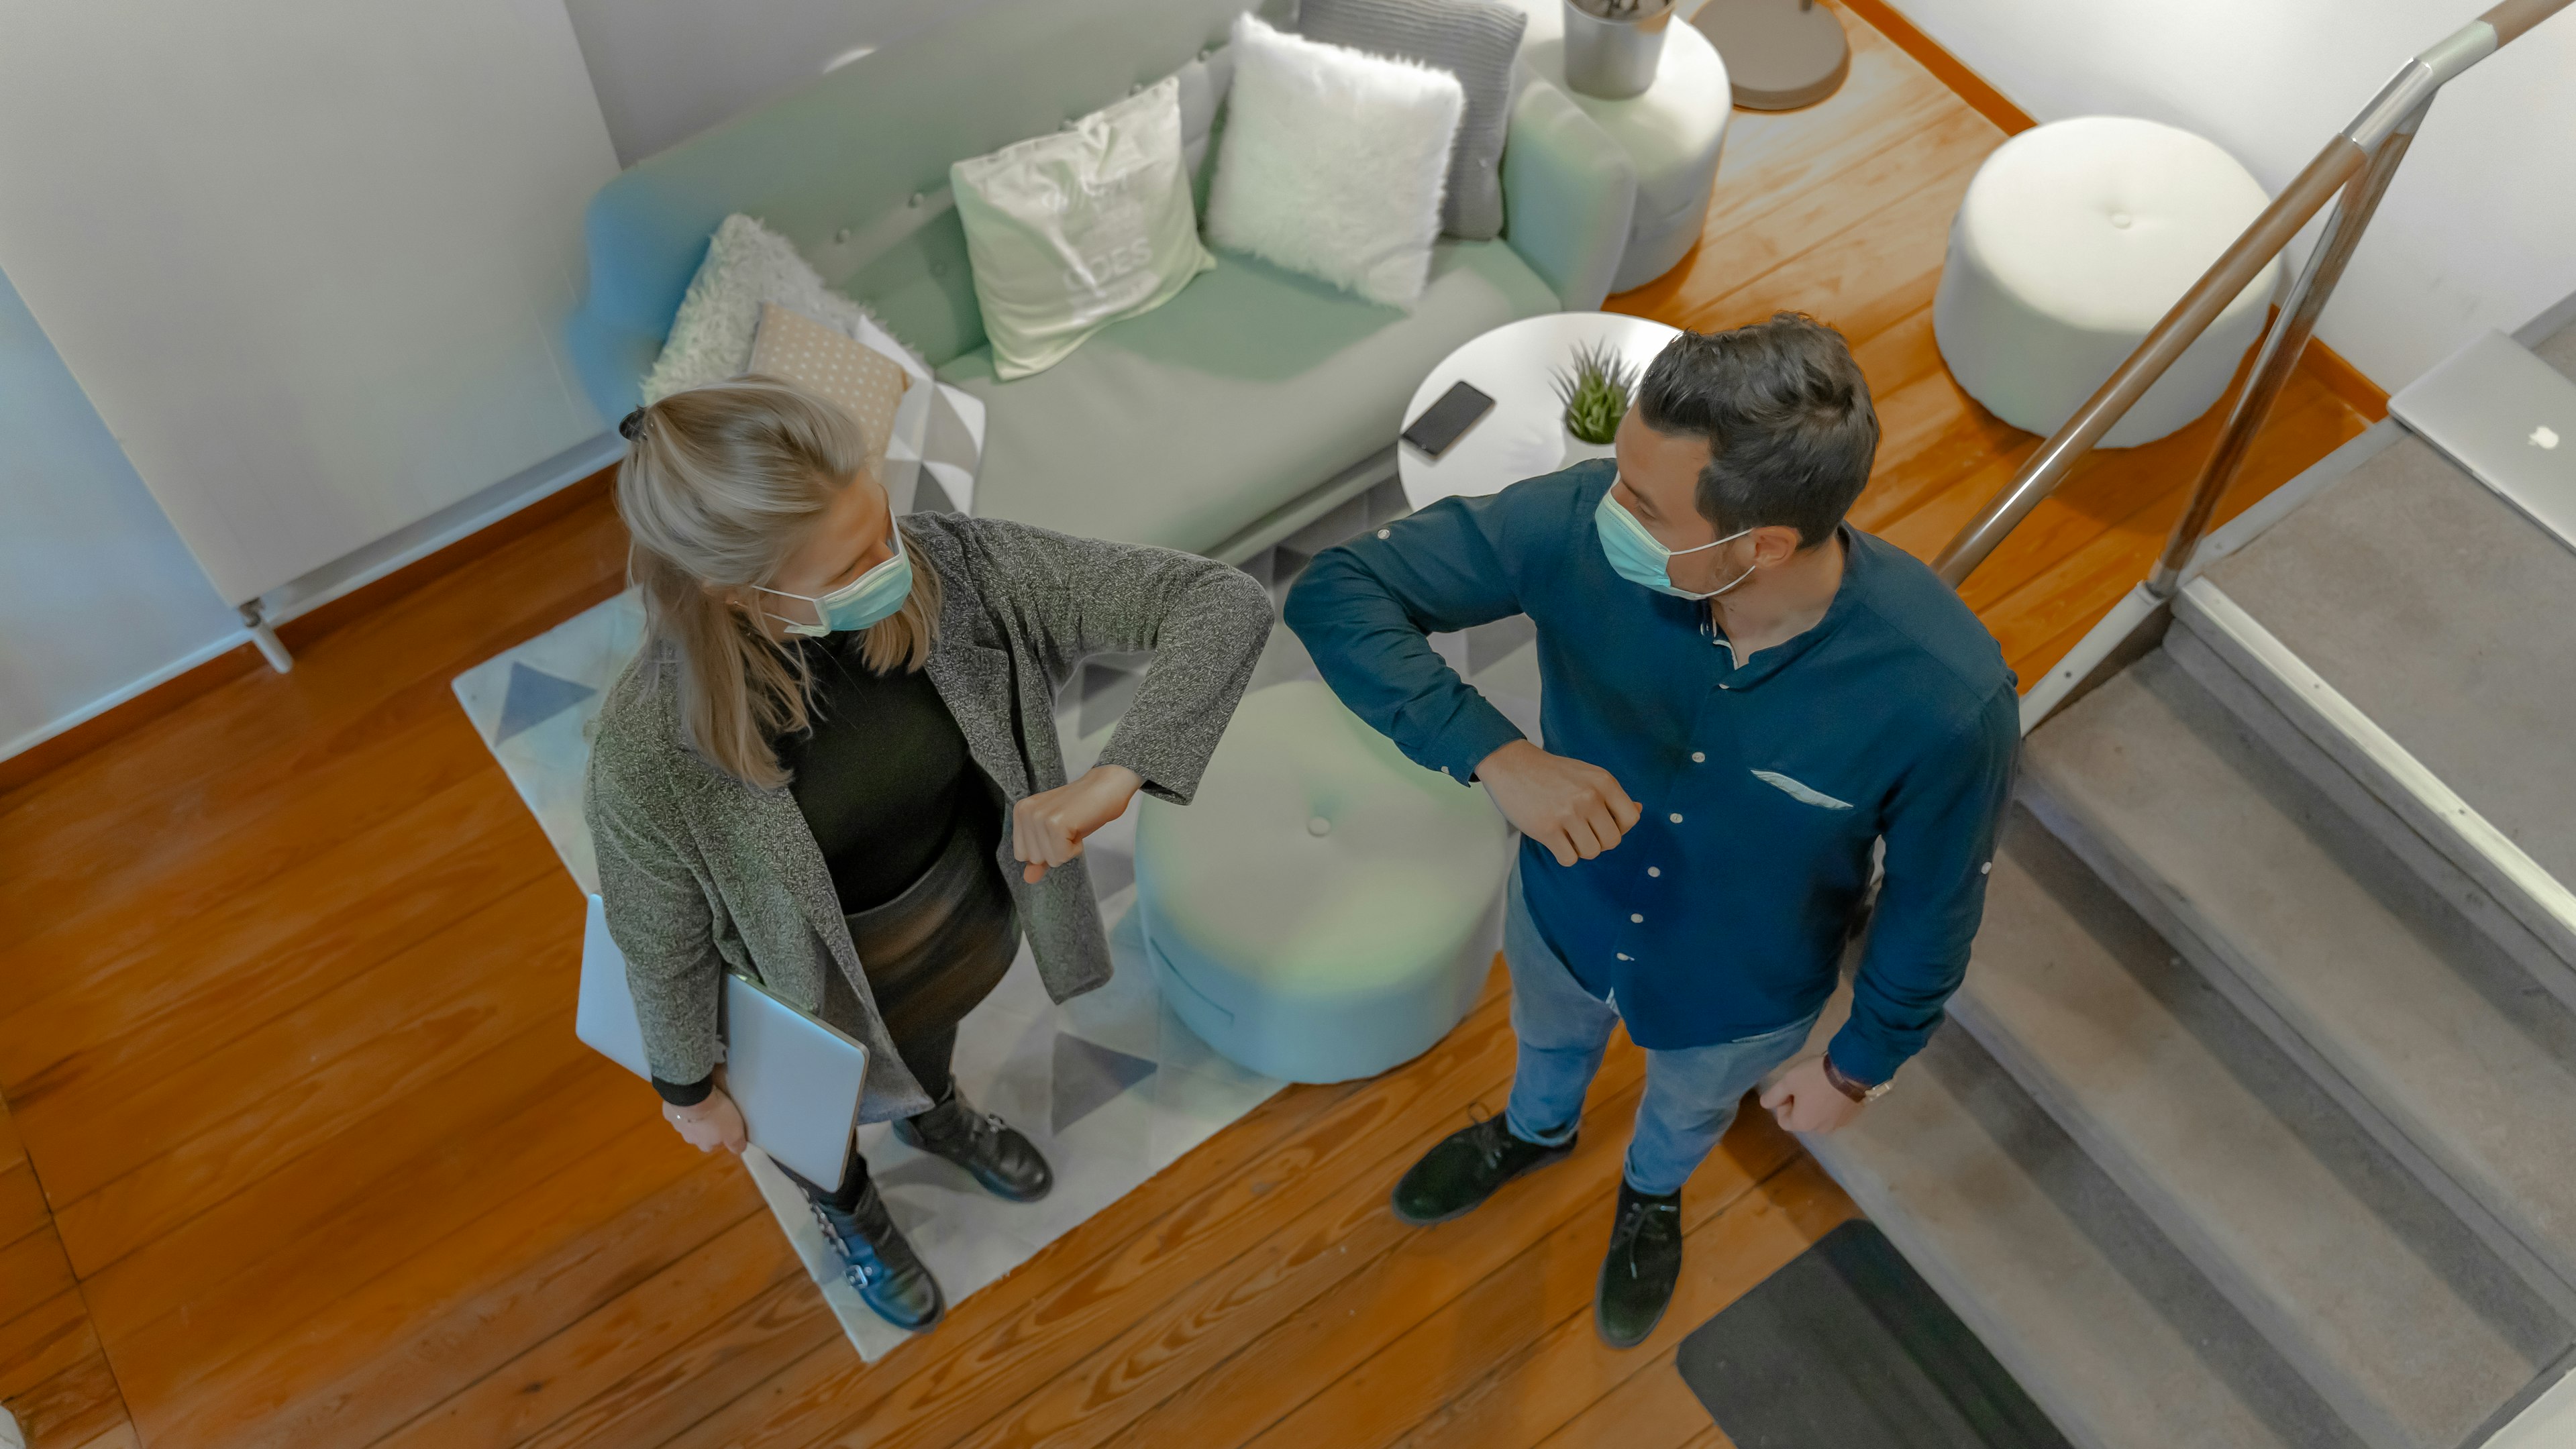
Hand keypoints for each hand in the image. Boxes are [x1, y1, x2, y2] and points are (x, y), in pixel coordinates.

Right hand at [663, 1084, 747, 1153]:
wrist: (693, 1097)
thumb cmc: (716, 1115)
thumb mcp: (734, 1132)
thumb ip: (737, 1144)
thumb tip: (738, 1150)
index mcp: (705, 1145)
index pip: (713, 1145)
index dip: (720, 1135)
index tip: (725, 1124)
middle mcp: (689, 1138)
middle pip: (699, 1135)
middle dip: (705, 1126)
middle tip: (713, 1112)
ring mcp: (677, 1125)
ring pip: (687, 1123)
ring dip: (693, 1116)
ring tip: (701, 1102)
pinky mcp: (669, 1112)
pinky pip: (677, 1110)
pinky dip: (682, 1106)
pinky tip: (689, 1097)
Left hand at [1013, 764, 1143, 882]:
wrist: (1107, 787)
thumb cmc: (1082, 810)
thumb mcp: (1055, 835)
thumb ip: (1040, 857)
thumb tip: (1028, 878)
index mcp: (1020, 812)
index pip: (1022, 855)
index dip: (1045, 850)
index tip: (1059, 830)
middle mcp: (1025, 812)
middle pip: (1034, 859)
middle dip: (1056, 850)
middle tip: (1069, 827)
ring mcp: (1039, 817)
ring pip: (1050, 860)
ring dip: (1067, 849)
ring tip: (1074, 826)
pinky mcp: (1055, 823)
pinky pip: (1062, 856)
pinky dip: (1076, 848)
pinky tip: (1079, 827)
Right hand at [1474, 740, 1643, 866]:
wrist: (1511, 764)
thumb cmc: (1551, 773)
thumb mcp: (1587, 775)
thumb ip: (1611, 794)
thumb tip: (1639, 810)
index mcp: (1603, 782)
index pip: (1631, 819)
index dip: (1619, 828)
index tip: (1602, 824)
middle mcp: (1589, 797)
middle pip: (1612, 841)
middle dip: (1598, 841)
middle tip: (1581, 831)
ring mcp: (1568, 813)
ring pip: (1591, 852)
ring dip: (1580, 849)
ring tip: (1567, 834)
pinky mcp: (1547, 829)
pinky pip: (1569, 859)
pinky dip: (1564, 855)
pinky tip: (1555, 839)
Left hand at [1759, 1056, 1864, 1135]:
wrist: (1852, 1071)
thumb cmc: (1815, 1077)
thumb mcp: (1788, 1081)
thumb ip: (1773, 1095)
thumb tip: (1764, 1104)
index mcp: (1803, 1124)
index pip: (1784, 1121)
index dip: (1782, 1105)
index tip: (1790, 1089)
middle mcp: (1820, 1130)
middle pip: (1802, 1119)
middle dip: (1799, 1104)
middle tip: (1804, 1085)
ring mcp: (1838, 1125)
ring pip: (1818, 1116)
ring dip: (1815, 1104)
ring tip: (1819, 1085)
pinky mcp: (1851, 1117)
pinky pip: (1833, 1113)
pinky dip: (1830, 1104)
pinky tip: (1832, 1088)